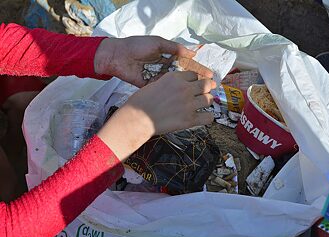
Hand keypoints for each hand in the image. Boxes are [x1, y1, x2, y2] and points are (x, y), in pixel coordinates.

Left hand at [94, 36, 212, 86]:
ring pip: (176, 86)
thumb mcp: (158, 43)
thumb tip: (192, 54)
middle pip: (184, 77)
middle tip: (209, 89)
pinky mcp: (151, 87)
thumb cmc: (137, 46)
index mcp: (168, 57)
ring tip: (201, 97)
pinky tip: (184, 101)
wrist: (118, 57)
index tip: (210, 75)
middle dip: (197, 83)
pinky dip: (173, 96)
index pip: (187, 65)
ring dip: (187, 91)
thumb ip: (174, 49)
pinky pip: (164, 91)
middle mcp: (166, 69)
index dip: (198, 70)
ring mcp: (159, 79)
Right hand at [97, 71, 215, 159]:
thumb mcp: (155, 84)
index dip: (196, 80)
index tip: (195, 85)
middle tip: (204, 93)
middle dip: (207, 88)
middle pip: (206, 84)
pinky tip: (203, 117)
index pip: (195, 74)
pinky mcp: (189, 119)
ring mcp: (188, 104)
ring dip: (207, 102)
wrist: (136, 119)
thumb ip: (169, 83)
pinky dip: (208, 117)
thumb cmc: (140, 102)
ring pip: (209, 99)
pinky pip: (208, 117)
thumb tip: (178, 86)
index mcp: (175, 78)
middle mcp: (184, 89)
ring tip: (202, 106)